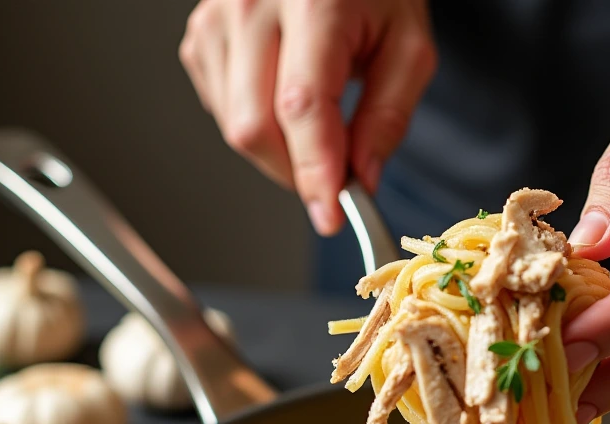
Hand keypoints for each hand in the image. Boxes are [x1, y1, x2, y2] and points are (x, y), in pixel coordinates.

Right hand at [179, 0, 436, 234]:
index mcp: (313, 2)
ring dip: (280, 154)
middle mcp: (252, 4)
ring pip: (236, 128)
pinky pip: (223, 111)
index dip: (315, 172)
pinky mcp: (201, 37)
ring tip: (317, 127)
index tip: (330, 216)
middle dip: (297, 172)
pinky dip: (258, 128)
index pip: (302, 106)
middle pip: (256, 128)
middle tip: (335, 175)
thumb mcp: (408, 46)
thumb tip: (362, 178)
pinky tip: (283, 101)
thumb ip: (389, 116)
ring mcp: (217, 19)